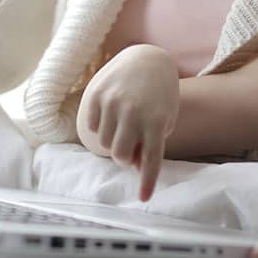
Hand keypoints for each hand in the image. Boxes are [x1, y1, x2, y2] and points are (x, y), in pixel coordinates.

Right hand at [75, 44, 178, 200]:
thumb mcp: (164, 118)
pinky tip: (110, 115)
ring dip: (112, 142)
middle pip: (120, 156)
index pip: (151, 159)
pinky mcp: (97, 94)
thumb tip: (131, 164)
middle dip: (124, 158)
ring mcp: (113, 102)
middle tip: (128, 148)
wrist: (147, 59)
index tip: (144, 198)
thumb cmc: (159, 95)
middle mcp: (134, 112)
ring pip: (105, 143)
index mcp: (156, 121)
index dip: (147, 182)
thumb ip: (150, 143)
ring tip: (121, 128)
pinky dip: (101, 127)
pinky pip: (93, 126)